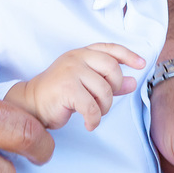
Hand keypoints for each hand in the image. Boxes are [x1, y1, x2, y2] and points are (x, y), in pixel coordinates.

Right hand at [6, 43, 140, 129]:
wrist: (31, 104)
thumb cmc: (60, 93)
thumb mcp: (87, 84)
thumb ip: (109, 82)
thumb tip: (132, 82)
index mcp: (82, 53)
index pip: (110, 48)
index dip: (128, 55)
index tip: (141, 64)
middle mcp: (76, 58)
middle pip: (112, 70)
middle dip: (114, 89)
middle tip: (104, 102)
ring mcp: (71, 71)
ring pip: (104, 91)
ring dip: (104, 108)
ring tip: (94, 113)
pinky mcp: (66, 89)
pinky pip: (92, 107)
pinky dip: (94, 120)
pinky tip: (89, 124)